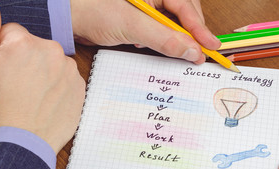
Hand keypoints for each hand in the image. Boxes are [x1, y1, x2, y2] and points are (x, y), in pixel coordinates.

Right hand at [0, 4, 85, 153]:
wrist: (21, 142)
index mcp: (25, 44)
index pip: (14, 33)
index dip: (5, 50)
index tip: (5, 69)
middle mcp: (53, 52)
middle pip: (37, 47)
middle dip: (28, 60)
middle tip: (19, 85)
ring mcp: (70, 71)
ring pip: (54, 63)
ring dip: (46, 73)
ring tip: (33, 96)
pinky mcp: (81, 87)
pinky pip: (68, 78)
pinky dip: (59, 86)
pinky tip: (47, 101)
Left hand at [70, 0, 220, 63]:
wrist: (67, 18)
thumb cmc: (93, 11)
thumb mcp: (132, 25)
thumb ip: (164, 38)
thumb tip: (191, 50)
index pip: (186, 6)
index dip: (200, 28)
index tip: (210, 46)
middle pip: (183, 14)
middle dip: (191, 34)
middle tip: (199, 53)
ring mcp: (147, 6)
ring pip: (172, 23)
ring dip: (176, 39)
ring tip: (178, 50)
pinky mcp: (139, 19)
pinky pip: (159, 29)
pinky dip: (161, 40)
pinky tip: (150, 44)